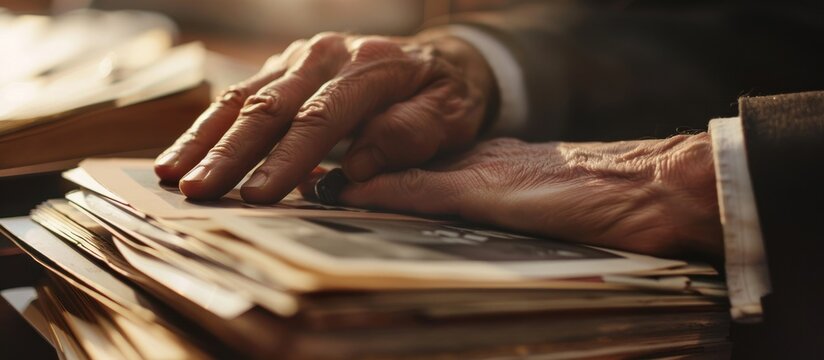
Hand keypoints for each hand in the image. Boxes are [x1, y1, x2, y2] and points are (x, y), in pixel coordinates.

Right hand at [154, 30, 495, 202]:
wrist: (439, 60)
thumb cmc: (444, 96)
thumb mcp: (447, 116)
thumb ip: (407, 136)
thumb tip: (355, 168)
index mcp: (369, 67)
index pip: (320, 117)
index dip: (287, 159)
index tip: (259, 196)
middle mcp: (326, 55)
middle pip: (269, 106)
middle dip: (230, 153)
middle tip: (197, 191)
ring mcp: (300, 58)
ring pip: (242, 97)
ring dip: (206, 139)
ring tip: (173, 174)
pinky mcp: (284, 68)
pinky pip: (239, 94)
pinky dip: (210, 126)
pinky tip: (184, 152)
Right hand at [337, 135, 723, 257]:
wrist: (658, 198)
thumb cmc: (581, 188)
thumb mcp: (491, 188)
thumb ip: (428, 189)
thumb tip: (360, 187)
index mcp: (474, 164)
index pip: (405, 182)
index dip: (368, 197)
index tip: (331, 217)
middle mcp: (491, 183)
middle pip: (427, 208)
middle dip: (388, 227)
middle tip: (350, 253)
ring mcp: (517, 207)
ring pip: (456, 229)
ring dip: (423, 246)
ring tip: (386, 268)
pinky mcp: (541, 233)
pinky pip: (488, 245)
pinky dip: (460, 256)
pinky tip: (451, 271)